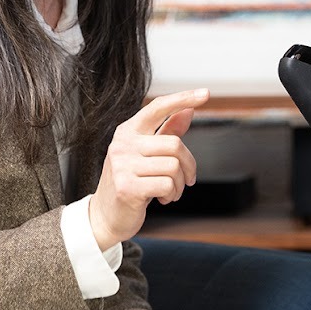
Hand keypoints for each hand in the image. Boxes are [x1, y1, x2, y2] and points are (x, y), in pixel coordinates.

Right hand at [88, 89, 208, 250]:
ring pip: (173, 167)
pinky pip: (167, 185)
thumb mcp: (147, 154)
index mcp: (128, 131)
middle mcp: (122, 144)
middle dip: (188, 165)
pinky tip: (161, 198)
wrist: (105, 215)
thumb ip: (167, 132)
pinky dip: (171, 194)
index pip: (157, 107)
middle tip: (186, 179)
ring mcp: (122, 165)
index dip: (182, 98)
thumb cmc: (130, 182)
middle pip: (174, 144)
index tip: (205, 93)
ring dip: (179, 184)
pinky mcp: (127, 187)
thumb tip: (188, 111)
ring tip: (169, 191)